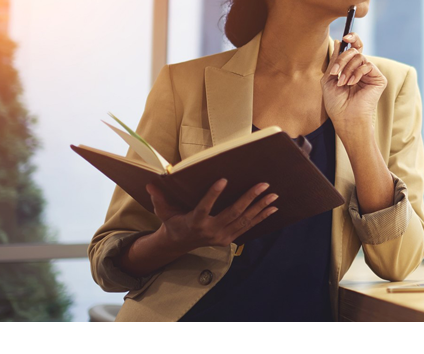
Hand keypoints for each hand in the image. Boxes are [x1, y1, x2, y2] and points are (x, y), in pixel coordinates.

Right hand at [146, 178, 278, 252]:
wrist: (179, 244)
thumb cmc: (173, 222)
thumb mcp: (163, 211)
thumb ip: (159, 198)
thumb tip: (151, 182)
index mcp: (194, 222)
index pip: (204, 207)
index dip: (213, 195)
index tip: (223, 180)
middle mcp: (210, 231)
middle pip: (233, 214)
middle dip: (249, 198)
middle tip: (263, 185)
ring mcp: (221, 236)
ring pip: (244, 221)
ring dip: (260, 207)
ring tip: (273, 195)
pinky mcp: (229, 239)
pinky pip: (248, 227)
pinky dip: (261, 218)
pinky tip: (272, 208)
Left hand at [321, 32, 386, 132]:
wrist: (345, 118)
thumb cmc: (336, 103)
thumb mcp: (329, 79)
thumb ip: (334, 61)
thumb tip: (338, 41)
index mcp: (351, 68)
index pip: (354, 48)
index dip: (352, 38)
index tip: (345, 37)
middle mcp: (361, 69)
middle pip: (355, 50)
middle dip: (342, 59)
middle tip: (335, 72)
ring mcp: (370, 74)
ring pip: (359, 57)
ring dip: (347, 69)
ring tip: (342, 82)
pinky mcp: (378, 79)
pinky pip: (367, 65)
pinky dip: (357, 73)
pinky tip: (352, 83)